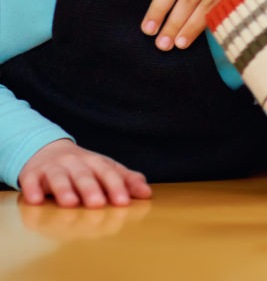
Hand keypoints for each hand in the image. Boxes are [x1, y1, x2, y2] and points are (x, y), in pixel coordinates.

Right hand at [18, 139, 151, 207]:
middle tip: (98, 204)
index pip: (109, 173)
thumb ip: (127, 181)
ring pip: (58, 177)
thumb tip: (147, 194)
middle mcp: (75, 163)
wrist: (48, 151)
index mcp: (96, 162)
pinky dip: (32, 190)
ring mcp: (53, 168)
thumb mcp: (106, 170)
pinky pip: (30, 181)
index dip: (117, 187)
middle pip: (84, 175)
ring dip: (64, 189)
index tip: (124, 202)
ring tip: (70, 203)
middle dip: (91, 189)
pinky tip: (35, 201)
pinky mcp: (32, 174)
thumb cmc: (85, 167)